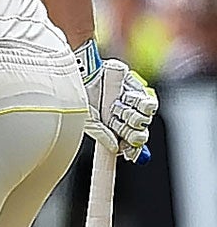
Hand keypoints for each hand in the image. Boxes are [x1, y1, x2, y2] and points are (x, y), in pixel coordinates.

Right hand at [79, 42, 156, 160]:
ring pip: (144, 118)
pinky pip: (148, 102)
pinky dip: (143, 105)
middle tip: (130, 133)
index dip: (130, 149)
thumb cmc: (79, 95)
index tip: (131, 154)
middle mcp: (120, 115)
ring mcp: (129, 103)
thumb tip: (115, 148)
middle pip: (137, 131)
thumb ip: (101, 134)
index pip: (124, 141)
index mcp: (108, 126)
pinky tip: (130, 101)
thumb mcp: (87, 120)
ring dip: (137, 118)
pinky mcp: (137, 89)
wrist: (84, 72)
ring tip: (124, 112)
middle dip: (134, 134)